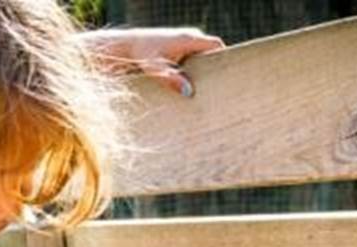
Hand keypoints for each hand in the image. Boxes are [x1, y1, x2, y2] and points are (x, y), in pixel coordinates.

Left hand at [84, 28, 224, 96]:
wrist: (126, 46)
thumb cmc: (140, 55)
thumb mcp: (154, 68)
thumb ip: (170, 79)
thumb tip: (188, 93)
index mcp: (189, 39)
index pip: (216, 45)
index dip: (225, 59)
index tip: (229, 77)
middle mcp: (190, 40)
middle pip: (212, 54)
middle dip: (217, 71)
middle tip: (222, 92)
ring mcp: (185, 46)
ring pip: (203, 60)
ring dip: (205, 75)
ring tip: (210, 96)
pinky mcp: (178, 53)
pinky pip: (193, 63)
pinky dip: (195, 75)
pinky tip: (194, 93)